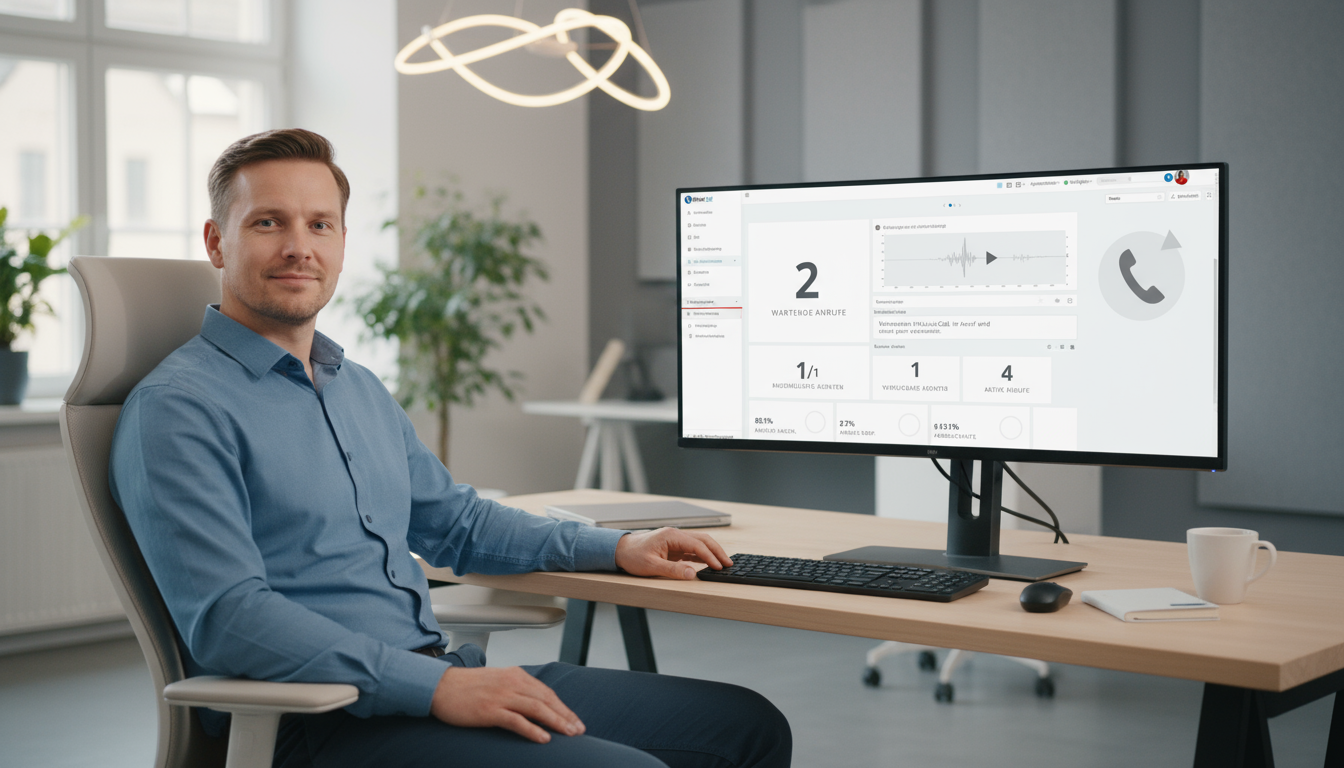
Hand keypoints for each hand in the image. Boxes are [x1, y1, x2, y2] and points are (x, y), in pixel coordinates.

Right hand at [430, 665, 584, 743]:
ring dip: (556, 722)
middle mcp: (512, 682)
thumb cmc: (467, 687)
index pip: (546, 692)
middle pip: (546, 699)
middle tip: (579, 730)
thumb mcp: (497, 681)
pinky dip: (533, 729)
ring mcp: (501, 696)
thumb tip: (534, 703)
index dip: (563, 707)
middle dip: (565, 715)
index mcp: (516, 674)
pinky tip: (544, 738)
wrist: (440, 686)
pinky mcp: (490, 710)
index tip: (574, 720)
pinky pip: (516, 720)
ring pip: (536, 708)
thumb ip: (515, 689)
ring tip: (569, 734)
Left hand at [615, 527, 732, 579]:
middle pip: (703, 540)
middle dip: (717, 551)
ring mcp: (675, 541)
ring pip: (699, 544)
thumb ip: (673, 570)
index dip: (710, 557)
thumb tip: (692, 574)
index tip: (719, 567)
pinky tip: (709, 564)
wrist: (620, 550)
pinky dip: (702, 556)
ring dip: (712, 553)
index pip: (697, 545)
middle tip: (728, 563)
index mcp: (671, 536)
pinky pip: (692, 550)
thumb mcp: (652, 565)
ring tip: (723, 564)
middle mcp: (675, 535)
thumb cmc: (633, 555)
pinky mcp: (673, 547)